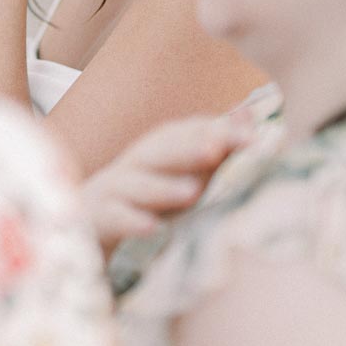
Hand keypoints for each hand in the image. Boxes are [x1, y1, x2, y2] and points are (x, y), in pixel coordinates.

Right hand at [83, 111, 254, 254]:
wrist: (93, 222)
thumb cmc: (149, 197)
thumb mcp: (184, 174)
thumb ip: (216, 150)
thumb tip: (249, 116)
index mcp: (160, 149)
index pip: (188, 133)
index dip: (218, 132)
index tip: (253, 140)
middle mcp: (136, 163)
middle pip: (160, 151)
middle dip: (187, 149)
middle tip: (216, 150)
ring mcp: (114, 190)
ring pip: (135, 184)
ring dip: (162, 187)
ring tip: (191, 192)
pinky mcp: (98, 218)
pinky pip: (114, 218)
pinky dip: (131, 221)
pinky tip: (152, 229)